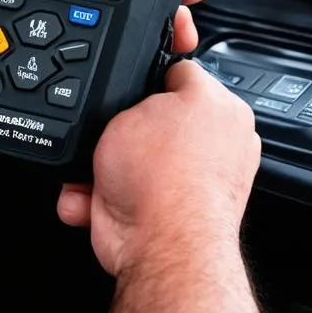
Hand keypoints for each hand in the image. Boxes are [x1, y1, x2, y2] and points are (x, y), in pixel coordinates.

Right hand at [56, 0, 210, 226]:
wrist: (154, 243)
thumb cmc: (173, 175)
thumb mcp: (183, 94)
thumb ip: (179, 72)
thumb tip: (176, 69)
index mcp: (222, 118)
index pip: (181, 76)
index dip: (152, 69)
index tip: (130, 72)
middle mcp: (201, 152)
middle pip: (142, 115)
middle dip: (116, 122)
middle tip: (110, 126)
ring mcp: (169, 182)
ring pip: (116, 152)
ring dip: (96, 158)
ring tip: (98, 164)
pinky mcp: (138, 209)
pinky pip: (100, 185)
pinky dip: (89, 190)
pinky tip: (93, 193)